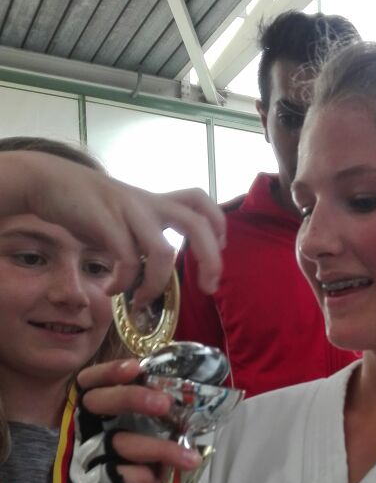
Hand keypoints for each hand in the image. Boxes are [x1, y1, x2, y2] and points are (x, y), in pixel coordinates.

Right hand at [2, 150, 224, 301]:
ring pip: (163, 250)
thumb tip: (156, 270)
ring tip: (141, 300)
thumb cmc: (87, 206)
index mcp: (155, 202)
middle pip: (195, 223)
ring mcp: (128, 211)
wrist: (48, 182)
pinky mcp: (106, 222)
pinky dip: (124, 282)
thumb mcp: (124, 216)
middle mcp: (147, 204)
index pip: (198, 200)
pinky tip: (112, 290)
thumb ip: (143, 237)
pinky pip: (127, 259)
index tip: (220, 248)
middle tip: (208, 288)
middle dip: (210, 258)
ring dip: (157, 284)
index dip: (217, 222)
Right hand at [76, 359, 201, 482]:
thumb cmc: (141, 450)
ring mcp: (87, 453)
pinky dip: (138, 476)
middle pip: (96, 403)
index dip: (110, 372)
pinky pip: (112, 476)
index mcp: (98, 406)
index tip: (136, 368)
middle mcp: (87, 425)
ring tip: (189, 458)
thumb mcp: (148, 426)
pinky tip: (156, 479)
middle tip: (164, 404)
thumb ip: (157, 407)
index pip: (92, 380)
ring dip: (156, 448)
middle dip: (130, 398)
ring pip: (116, 443)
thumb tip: (192, 394)